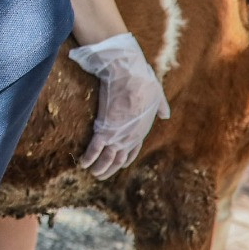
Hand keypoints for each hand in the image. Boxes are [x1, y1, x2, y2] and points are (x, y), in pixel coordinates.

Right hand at [70, 33, 169, 178]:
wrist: (130, 75)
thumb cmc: (144, 82)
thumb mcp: (158, 96)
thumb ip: (162, 107)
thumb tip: (166, 115)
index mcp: (141, 130)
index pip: (132, 151)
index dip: (124, 160)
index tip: (118, 164)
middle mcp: (130, 138)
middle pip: (119, 160)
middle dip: (110, 169)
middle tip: (100, 174)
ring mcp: (118, 136)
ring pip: (107, 159)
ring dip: (99, 168)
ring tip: (91, 172)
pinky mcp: (104, 130)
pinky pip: (94, 150)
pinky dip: (88, 158)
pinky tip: (82, 164)